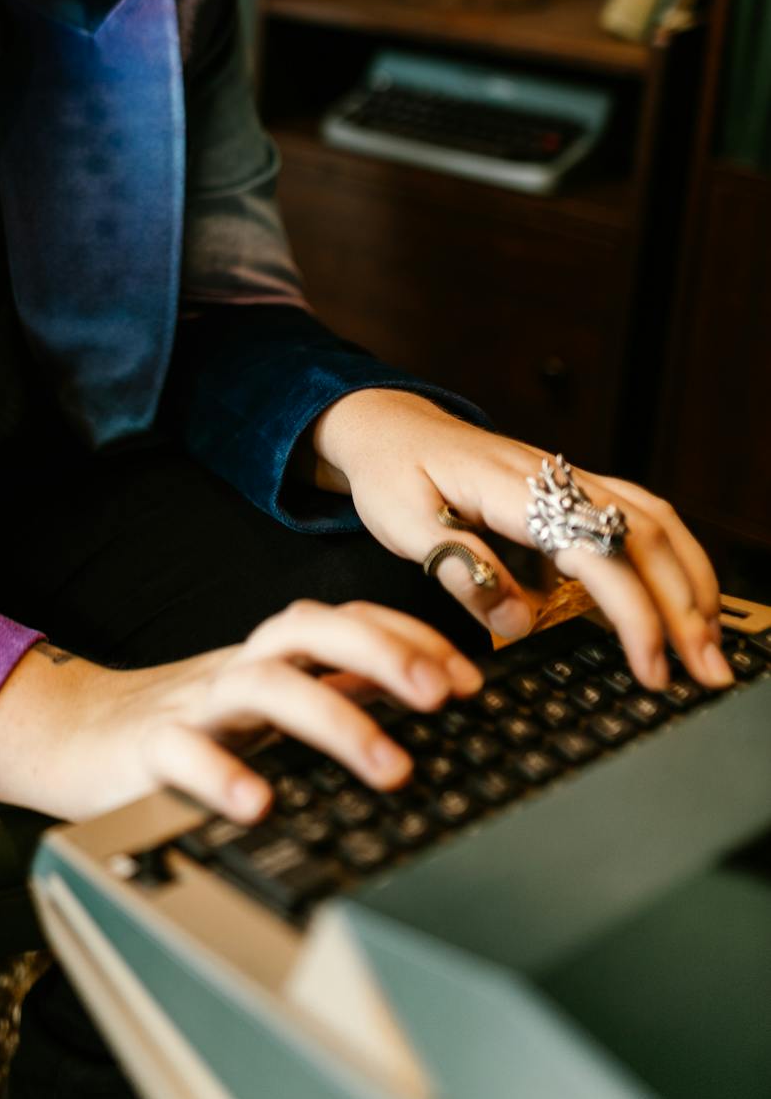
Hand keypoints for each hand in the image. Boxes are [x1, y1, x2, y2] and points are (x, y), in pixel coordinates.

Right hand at [66, 598, 483, 824]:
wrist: (71, 734)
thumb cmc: (185, 723)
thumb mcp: (267, 702)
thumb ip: (333, 691)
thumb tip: (427, 693)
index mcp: (270, 655)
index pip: (345, 620)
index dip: (409, 638)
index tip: (469, 677)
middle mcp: (239, 668)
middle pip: (311, 632)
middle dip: (382, 655)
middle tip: (442, 696)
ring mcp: (195, 705)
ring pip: (265, 688)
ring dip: (335, 720)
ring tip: (389, 768)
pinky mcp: (147, 748)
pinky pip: (185, 752)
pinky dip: (222, 773)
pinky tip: (259, 803)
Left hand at [312, 390, 731, 695]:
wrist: (390, 426)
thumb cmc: (393, 475)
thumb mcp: (401, 524)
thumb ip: (459, 569)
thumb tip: (519, 621)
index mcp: (514, 489)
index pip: (597, 553)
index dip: (633, 613)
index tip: (651, 667)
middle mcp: (556, 478)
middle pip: (645, 536)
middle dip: (686, 607)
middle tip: (708, 672)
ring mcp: (570, 480)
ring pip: (656, 521)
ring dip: (692, 582)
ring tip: (709, 644)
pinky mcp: (573, 489)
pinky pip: (642, 514)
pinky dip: (675, 556)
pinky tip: (685, 596)